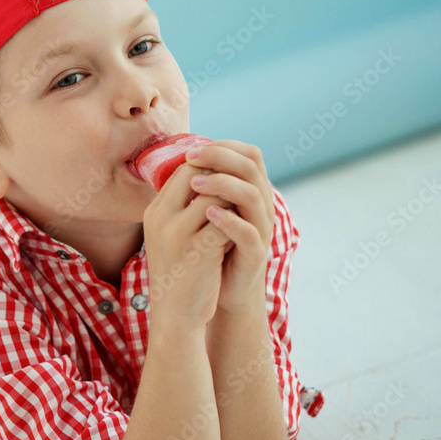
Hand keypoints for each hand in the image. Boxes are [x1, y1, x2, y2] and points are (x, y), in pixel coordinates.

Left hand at [184, 140, 274, 311]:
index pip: (248, 155)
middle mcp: (260, 206)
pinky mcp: (255, 253)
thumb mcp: (206, 215)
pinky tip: (207, 214)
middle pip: (251, 167)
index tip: (191, 149)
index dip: (222, 147)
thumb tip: (180, 162)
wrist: (222, 292)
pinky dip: (229, 221)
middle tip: (191, 157)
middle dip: (220, 157)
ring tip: (196, 184)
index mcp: (250, 192)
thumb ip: (203, 190)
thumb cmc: (211, 249)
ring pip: (252, 196)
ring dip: (223, 185)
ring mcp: (260, 229)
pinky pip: (248, 232)